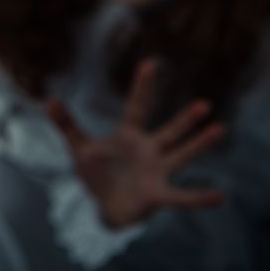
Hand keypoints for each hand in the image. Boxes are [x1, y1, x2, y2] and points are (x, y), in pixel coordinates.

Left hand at [46, 59, 225, 227]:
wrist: (105, 207)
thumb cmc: (97, 175)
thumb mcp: (79, 149)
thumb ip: (67, 125)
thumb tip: (49, 100)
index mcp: (130, 136)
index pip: (137, 107)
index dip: (142, 86)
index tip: (150, 63)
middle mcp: (149, 150)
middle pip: (169, 132)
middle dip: (186, 119)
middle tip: (205, 104)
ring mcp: (157, 172)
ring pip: (181, 155)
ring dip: (199, 145)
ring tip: (220, 129)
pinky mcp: (158, 195)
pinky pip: (181, 196)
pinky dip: (199, 197)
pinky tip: (220, 196)